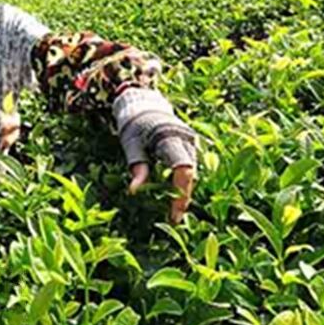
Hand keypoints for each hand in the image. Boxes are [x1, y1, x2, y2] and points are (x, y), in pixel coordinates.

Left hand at [114, 87, 198, 223]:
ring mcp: (192, 142)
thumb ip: (137, 167)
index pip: (183, 171)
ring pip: (192, 172)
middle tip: (173, 218)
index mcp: (170, 138)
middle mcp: (186, 140)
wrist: (144, 105)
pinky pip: (190, 167)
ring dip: (184, 191)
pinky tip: (174, 196)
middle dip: (183, 197)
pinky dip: (183, 182)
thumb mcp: (131, 146)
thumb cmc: (135, 126)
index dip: (181, 194)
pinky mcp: (191, 146)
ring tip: (174, 212)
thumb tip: (134, 191)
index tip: (174, 215)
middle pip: (190, 175)